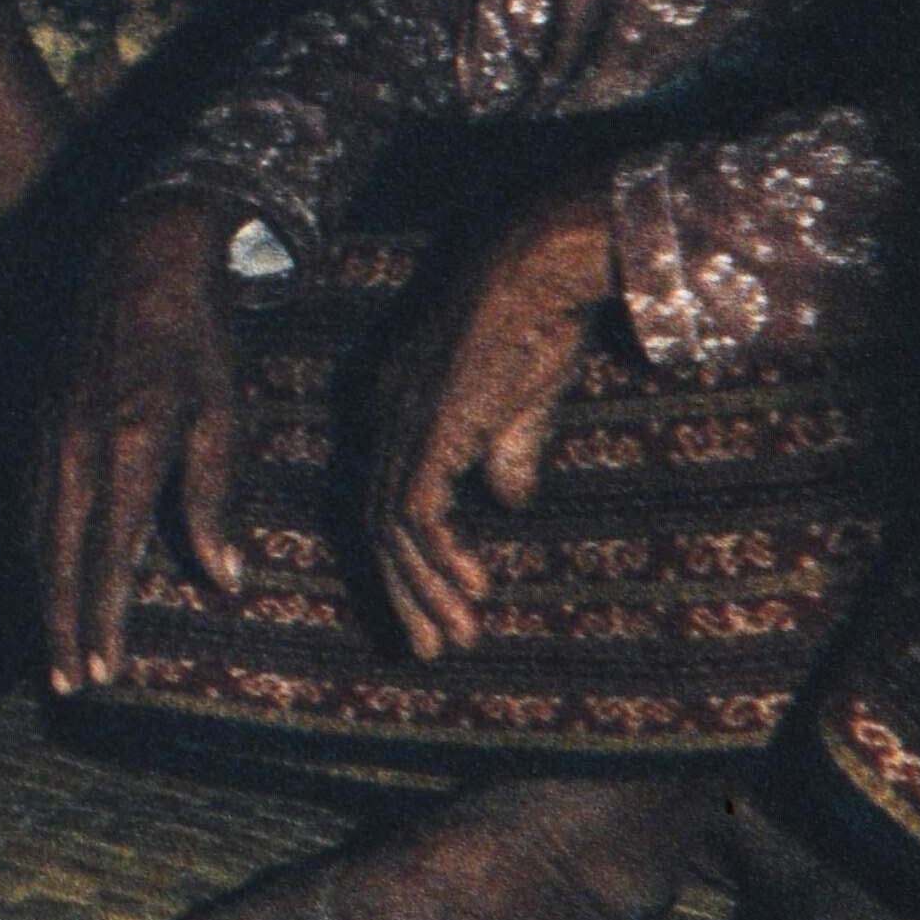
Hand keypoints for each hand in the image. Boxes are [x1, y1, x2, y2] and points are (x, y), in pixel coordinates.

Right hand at [37, 191, 246, 690]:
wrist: (140, 259)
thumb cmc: (197, 339)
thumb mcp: (222, 415)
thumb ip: (214, 499)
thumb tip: (224, 578)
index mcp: (127, 451)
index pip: (107, 557)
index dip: (101, 619)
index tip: (103, 671)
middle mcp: (74, 450)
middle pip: (56, 560)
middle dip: (59, 628)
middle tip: (64, 686)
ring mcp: (45, 436)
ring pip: (31, 536)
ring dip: (38, 598)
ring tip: (48, 650)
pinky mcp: (35, 423)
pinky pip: (23, 503)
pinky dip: (28, 553)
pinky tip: (38, 579)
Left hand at [365, 176, 619, 658]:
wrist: (541, 271)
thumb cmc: (539, 324)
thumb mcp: (524, 403)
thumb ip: (508, 453)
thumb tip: (507, 502)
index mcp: (402, 410)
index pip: (389, 502)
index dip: (411, 561)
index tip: (443, 608)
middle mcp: (388, 420)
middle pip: (379, 526)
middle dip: (408, 593)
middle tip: (433, 648)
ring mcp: (403, 424)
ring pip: (394, 531)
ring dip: (426, 590)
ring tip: (456, 637)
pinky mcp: (428, 430)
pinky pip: (416, 513)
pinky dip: (439, 558)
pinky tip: (471, 590)